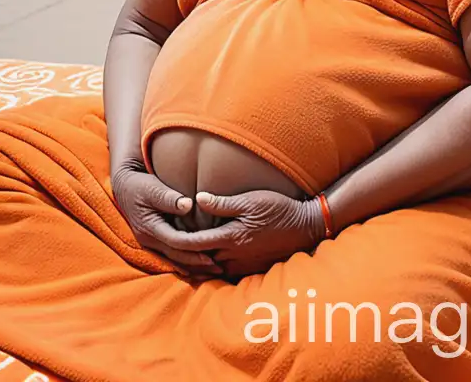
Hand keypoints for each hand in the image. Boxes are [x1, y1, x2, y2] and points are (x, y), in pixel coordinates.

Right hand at [110, 159, 221, 275]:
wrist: (124, 187)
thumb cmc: (140, 185)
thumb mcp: (153, 188)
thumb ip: (169, 198)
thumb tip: (188, 205)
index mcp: (149, 227)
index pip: (175, 241)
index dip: (194, 246)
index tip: (212, 248)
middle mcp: (148, 239)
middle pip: (176, 255)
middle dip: (197, 263)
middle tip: (218, 267)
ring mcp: (150, 242)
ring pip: (174, 259)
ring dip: (193, 265)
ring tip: (213, 269)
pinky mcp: (154, 240)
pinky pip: (171, 255)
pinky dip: (185, 260)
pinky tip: (198, 265)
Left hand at [168, 191, 325, 277]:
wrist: (305, 228)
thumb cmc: (279, 209)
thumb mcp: (251, 200)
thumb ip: (223, 203)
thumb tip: (197, 199)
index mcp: (231, 237)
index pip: (195, 243)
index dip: (177, 240)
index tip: (164, 233)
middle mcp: (234, 256)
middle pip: (199, 259)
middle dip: (183, 254)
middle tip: (166, 244)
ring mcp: (242, 265)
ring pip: (210, 268)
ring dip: (196, 262)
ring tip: (181, 253)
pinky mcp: (249, 269)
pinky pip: (224, 271)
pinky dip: (212, 266)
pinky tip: (206, 258)